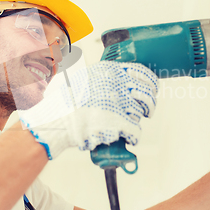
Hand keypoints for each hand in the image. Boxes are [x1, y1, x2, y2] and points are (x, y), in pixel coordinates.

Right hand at [19, 61, 157, 159]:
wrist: (57, 120)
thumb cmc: (65, 101)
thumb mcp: (80, 77)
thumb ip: (94, 74)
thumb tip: (98, 70)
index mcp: (109, 71)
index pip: (142, 72)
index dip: (151, 82)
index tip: (152, 89)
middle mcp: (117, 84)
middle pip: (147, 94)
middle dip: (149, 104)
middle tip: (146, 111)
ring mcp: (119, 103)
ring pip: (140, 113)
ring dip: (136, 120)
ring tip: (128, 123)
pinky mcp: (119, 123)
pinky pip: (136, 131)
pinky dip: (134, 137)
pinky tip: (130, 139)